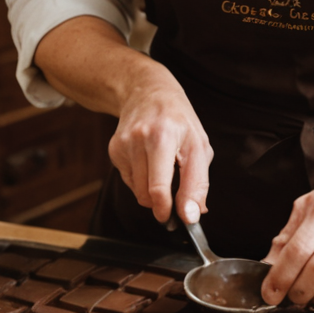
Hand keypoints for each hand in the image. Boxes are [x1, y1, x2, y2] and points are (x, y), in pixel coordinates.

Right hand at [106, 73, 211, 225]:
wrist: (146, 91)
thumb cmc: (178, 120)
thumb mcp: (199, 145)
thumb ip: (198, 182)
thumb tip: (192, 214)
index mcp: (164, 136)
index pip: (161, 187)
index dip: (170, 210)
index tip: (179, 220)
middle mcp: (140, 139)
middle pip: (148, 194)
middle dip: (163, 205)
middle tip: (174, 203)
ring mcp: (124, 144)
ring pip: (138, 192)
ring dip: (153, 194)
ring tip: (164, 173)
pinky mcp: (114, 149)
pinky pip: (129, 182)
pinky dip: (142, 181)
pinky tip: (149, 163)